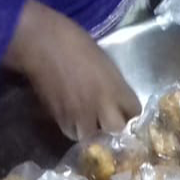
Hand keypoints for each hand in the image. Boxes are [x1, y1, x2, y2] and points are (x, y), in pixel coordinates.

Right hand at [5, 0, 140, 140]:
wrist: (45, 46)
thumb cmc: (77, 44)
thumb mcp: (106, 63)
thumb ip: (113, 84)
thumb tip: (114, 96)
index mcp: (116, 87)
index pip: (134, 111)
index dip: (131, 112)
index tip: (127, 110)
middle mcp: (101, 104)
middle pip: (116, 129)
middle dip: (114, 127)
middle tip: (110, 119)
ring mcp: (78, 113)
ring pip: (91, 136)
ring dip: (92, 131)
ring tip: (90, 121)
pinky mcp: (58, 117)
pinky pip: (70, 131)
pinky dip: (73, 128)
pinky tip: (73, 119)